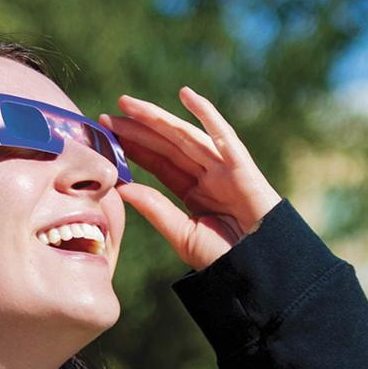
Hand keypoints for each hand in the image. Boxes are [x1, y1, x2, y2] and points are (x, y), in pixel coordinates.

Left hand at [103, 87, 282, 270]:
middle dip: (138, 129)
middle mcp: (208, 176)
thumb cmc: (226, 260)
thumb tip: (122, 188)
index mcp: (194, 192)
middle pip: (167, 145)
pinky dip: (207, 114)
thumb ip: (156, 209)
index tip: (106, 135)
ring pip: (185, 136)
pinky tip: (186, 95)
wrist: (261, 272)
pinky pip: (223, 136)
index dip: (133, 148)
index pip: (158, 163)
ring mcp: (225, 169)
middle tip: (106, 115)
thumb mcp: (182, 234)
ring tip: (128, 104)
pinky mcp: (242, 167)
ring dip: (157, 118)